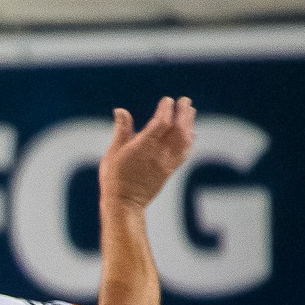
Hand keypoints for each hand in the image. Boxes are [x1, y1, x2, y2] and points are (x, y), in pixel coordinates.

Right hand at [100, 95, 196, 211]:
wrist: (124, 203)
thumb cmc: (114, 177)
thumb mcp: (113, 152)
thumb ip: (121, 130)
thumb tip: (120, 110)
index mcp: (143, 147)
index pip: (161, 122)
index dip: (166, 109)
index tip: (167, 100)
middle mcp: (158, 153)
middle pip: (177, 128)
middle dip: (183, 112)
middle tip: (184, 100)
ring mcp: (166, 162)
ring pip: (184, 139)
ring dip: (189, 124)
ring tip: (190, 112)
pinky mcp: (169, 170)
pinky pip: (184, 152)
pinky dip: (189, 140)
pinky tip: (190, 134)